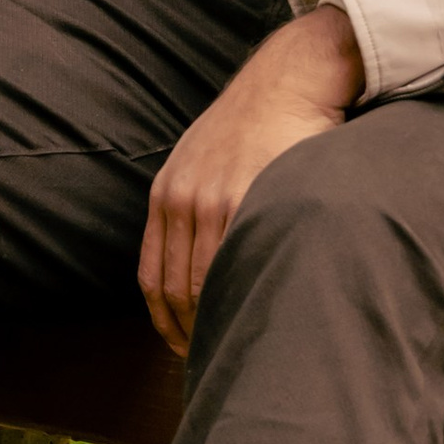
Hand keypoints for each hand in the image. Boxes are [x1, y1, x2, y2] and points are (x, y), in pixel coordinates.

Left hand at [138, 3, 363, 356]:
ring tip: (244, 347)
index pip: (154, 281)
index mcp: (166, 196)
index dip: (169, 326)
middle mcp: (183, 199)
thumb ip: (195, 207)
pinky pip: (241, 260)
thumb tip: (200, 263)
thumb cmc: (255, 124)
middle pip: (179, 291)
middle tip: (219, 364)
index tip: (188, 350)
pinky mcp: (250, 196)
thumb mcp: (203, 161)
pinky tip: (262, 311)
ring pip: (209, 283)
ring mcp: (215, 199)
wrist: (290, 79)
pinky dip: (246, 293)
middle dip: (195, 334)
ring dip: (222, 321)